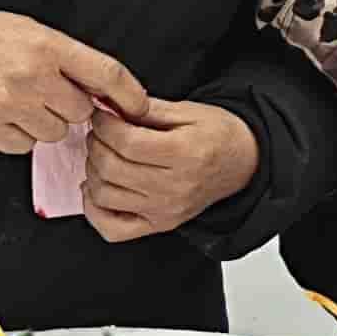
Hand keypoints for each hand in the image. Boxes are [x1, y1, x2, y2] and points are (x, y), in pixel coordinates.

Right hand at [0, 7, 144, 152]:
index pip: (106, 73)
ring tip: (18, 101)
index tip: (139, 107)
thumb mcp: (32, 32)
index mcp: (47, 46)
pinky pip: (23, 146)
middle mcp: (31, 75)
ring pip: (53, 133)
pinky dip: (17, 135)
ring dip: (43, 123)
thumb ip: (68, 59)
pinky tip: (1, 114)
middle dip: (68, 107)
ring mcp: (7, 104)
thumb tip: (105, 90)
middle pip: (80, 112)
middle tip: (45, 93)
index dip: (129, 95)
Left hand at [78, 98, 260, 244]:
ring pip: (105, 196)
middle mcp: (175, 188)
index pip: (127, 143)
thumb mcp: (189, 110)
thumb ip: (147, 108)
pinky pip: (112, 229)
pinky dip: (94, 211)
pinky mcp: (159, 225)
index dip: (105, 126)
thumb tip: (109, 106)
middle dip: (96, 144)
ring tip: (102, 155)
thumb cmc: (217, 135)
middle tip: (100, 133)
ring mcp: (166, 211)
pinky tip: (97, 189)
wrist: (243, 164)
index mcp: (186, 154)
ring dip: (93, 171)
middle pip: (111, 168)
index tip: (102, 116)